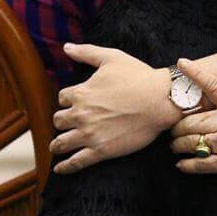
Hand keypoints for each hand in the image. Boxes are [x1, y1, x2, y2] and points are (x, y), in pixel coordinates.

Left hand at [50, 43, 178, 174]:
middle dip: (62, 121)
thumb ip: (86, 52)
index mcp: (81, 93)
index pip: (62, 98)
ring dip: (57, 145)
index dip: (68, 99)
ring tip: (56, 147)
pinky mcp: (101, 151)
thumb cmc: (138, 76)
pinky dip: (65, 167)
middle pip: (58, 121)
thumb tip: (66, 47)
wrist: (160, 99)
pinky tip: (60, 168)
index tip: (74, 101)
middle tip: (67, 123)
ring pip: (61, 143)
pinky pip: (76, 162)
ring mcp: (89, 134)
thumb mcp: (111, 58)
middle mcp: (81, 115)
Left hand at [170, 58, 216, 180]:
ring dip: (178, 145)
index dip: (196, 73)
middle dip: (178, 127)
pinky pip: (199, 163)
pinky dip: (187, 164)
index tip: (182, 63)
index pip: (212, 85)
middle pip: (191, 121)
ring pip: (191, 142)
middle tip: (173, 128)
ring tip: (175, 145)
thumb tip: (210, 97)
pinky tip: (181, 163)